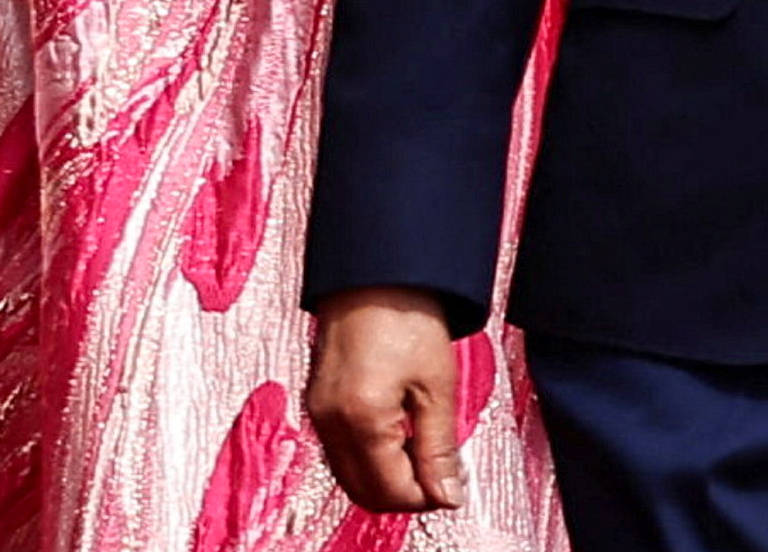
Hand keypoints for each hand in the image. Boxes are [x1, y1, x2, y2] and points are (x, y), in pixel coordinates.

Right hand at [309, 287, 467, 513]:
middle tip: (438, 473)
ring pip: (349, 475)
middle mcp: (329, 420)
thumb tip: (447, 495)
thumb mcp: (437, 386)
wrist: (373, 271)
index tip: (451, 485)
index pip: (390, 492)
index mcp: (360, 418)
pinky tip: (396, 432)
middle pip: (363, 492)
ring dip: (385, 476)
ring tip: (420, 447)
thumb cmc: (405, 314)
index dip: (426, 497)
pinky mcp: (316, 400)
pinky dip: (368, 456)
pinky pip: (339, 450)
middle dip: (403, 493)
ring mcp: (317, 410)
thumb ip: (440, 449)